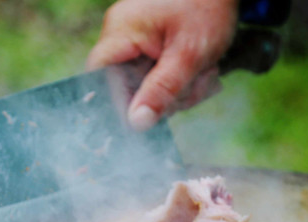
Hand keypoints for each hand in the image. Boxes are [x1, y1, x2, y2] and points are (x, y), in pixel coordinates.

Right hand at [87, 0, 238, 129]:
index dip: (115, 103)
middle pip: (128, 86)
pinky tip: (201, 71)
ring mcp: (137, 40)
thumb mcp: (188, 56)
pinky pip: (159, 77)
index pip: (99, 75)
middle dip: (165, 96)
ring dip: (180, 90)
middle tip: (195, 84)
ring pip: (149, 87)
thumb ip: (162, 91)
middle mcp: (122, 33)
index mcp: (122, 29)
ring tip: (205, 72)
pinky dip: (182, 81)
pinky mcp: (152, 46)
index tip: (142, 122)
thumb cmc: (207, 10)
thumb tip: (136, 124)